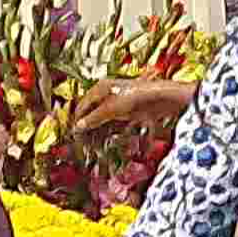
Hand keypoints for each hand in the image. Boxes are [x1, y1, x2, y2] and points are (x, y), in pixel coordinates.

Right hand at [72, 80, 188, 141]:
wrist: (163, 98)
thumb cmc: (137, 97)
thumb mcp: (112, 109)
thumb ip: (94, 118)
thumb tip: (78, 127)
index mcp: (100, 88)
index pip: (82, 106)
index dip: (78, 120)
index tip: (74, 136)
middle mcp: (108, 95)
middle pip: (92, 114)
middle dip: (88, 129)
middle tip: (84, 145)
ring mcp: (118, 104)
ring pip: (103, 121)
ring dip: (98, 133)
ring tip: (93, 147)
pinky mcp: (128, 113)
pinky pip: (114, 125)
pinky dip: (109, 133)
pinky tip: (106, 143)